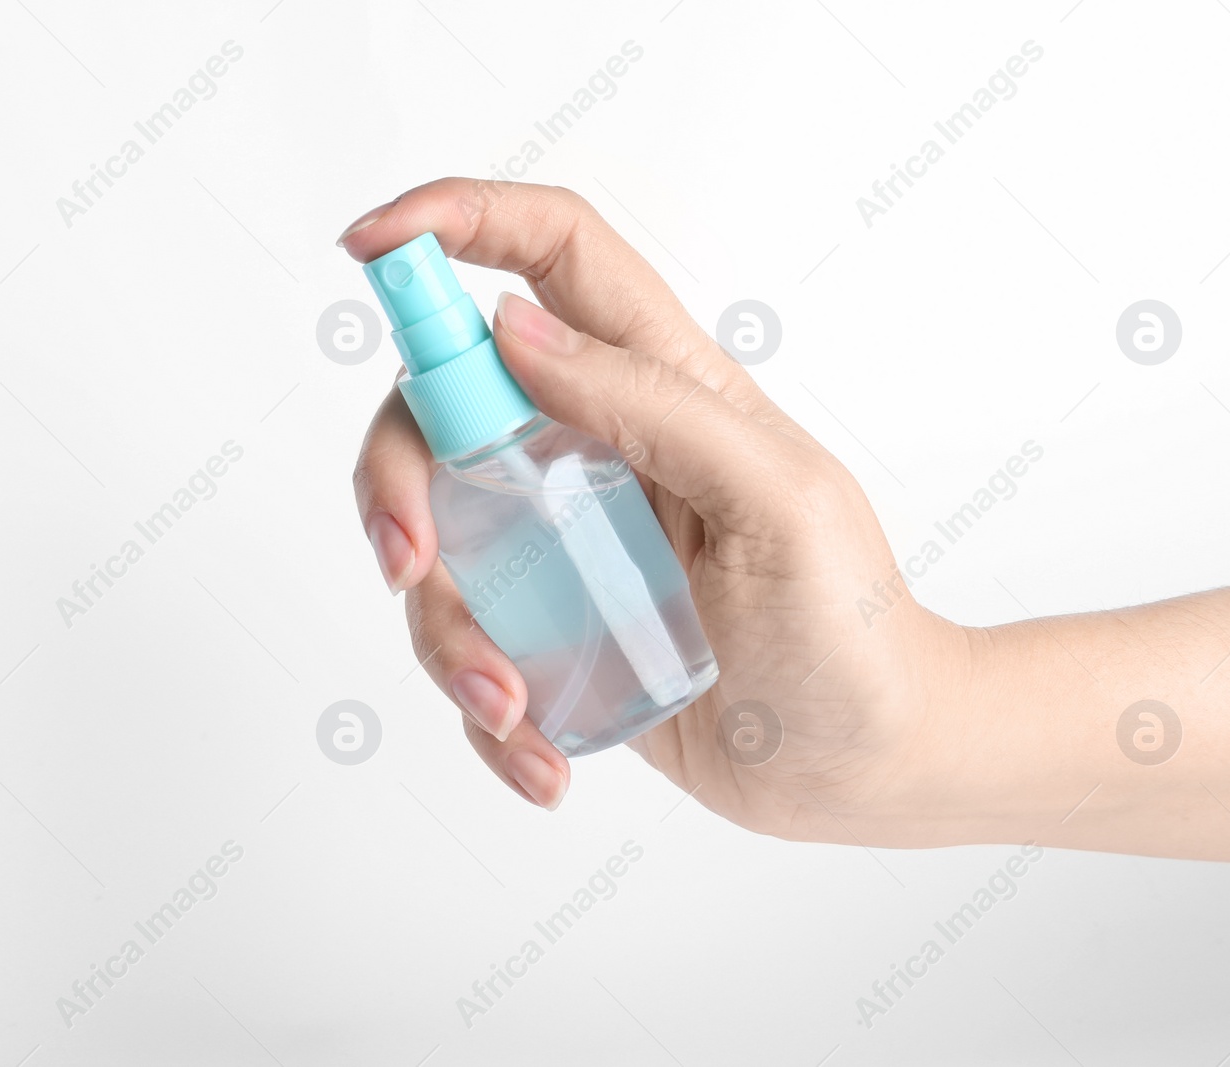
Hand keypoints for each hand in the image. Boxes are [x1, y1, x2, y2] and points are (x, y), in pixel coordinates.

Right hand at [342, 177, 968, 839]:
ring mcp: (560, 541)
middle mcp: (593, 447)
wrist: (861, 761)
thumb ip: (655, 404)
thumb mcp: (777, 501)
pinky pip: (466, 649)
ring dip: (446, 635)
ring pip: (434, 544)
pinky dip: (483, 715)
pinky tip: (544, 761)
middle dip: (394, 481)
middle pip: (438, 408)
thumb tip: (514, 330)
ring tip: (516, 710)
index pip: (550, 253)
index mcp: (660, 383)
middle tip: (410, 565)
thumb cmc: (849, 624)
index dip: (454, 220)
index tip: (367, 246)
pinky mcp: (546, 629)